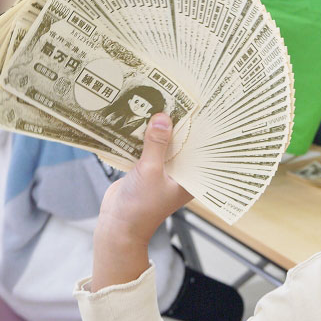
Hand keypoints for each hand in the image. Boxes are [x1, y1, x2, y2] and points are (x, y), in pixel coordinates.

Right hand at [91, 113, 191, 290]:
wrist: (117, 226)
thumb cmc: (140, 207)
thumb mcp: (150, 172)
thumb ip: (156, 144)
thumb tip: (163, 117)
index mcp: (192, 176)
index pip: (203, 147)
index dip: (203, 128)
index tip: (204, 105)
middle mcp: (182, 172)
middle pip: (184, 142)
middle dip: (180, 123)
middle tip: (180, 95)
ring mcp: (164, 169)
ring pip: (165, 143)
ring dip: (160, 128)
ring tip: (161, 99)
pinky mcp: (147, 168)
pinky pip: (150, 148)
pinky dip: (145, 136)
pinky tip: (140, 117)